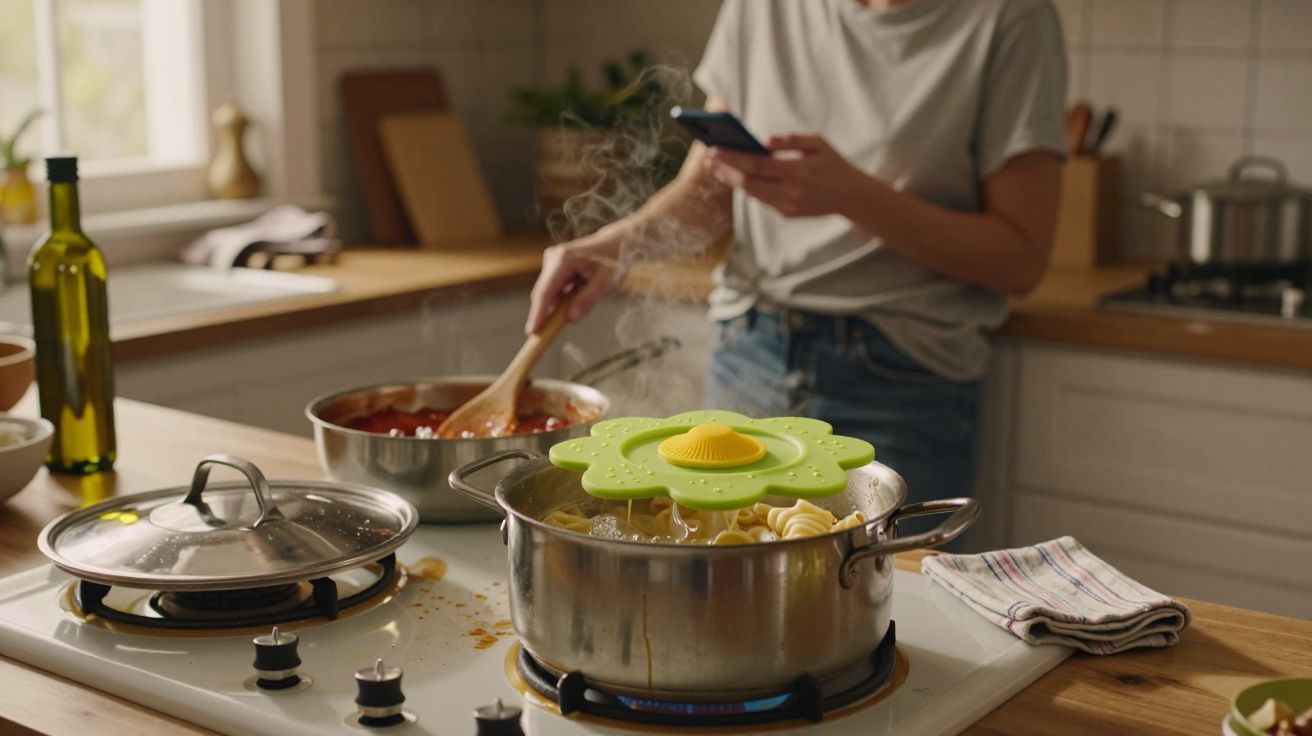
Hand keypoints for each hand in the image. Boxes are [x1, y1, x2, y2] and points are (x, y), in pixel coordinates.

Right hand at [525, 227, 623, 334]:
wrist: (617, 242)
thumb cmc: (614, 260)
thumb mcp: (606, 282)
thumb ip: (587, 300)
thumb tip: (570, 319)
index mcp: (565, 259)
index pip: (545, 291)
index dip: (538, 313)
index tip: (532, 331)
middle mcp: (553, 257)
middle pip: (542, 293)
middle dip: (544, 314)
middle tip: (545, 336)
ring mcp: (552, 261)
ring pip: (547, 292)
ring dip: (556, 306)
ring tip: (580, 299)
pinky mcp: (554, 266)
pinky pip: (553, 288)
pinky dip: (561, 299)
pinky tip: (579, 292)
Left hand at [706, 134, 869, 217]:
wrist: (851, 196)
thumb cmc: (833, 164)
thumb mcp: (818, 143)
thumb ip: (792, 140)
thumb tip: (766, 141)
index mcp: (799, 171)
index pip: (758, 165)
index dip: (733, 158)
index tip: (715, 150)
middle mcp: (791, 191)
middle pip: (749, 182)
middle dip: (725, 171)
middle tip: (709, 160)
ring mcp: (788, 205)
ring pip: (752, 194)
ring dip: (732, 181)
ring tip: (717, 168)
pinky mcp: (787, 213)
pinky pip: (762, 199)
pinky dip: (748, 188)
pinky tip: (736, 177)